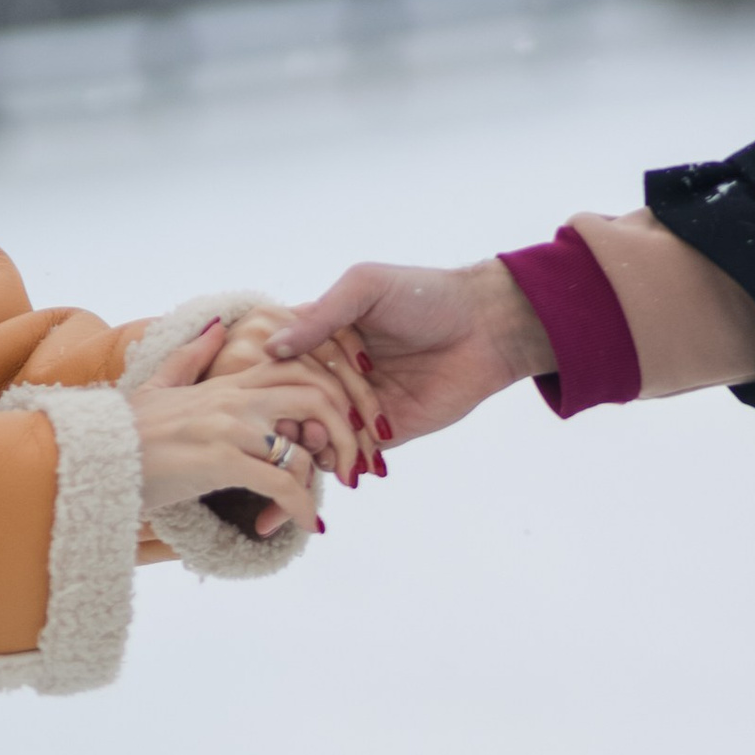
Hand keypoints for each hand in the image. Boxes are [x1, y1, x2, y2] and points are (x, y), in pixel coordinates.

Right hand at [130, 321, 363, 538]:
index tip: (343, 426)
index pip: (299, 370)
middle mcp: (235, 399)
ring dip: (319, 483)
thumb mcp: (159, 384)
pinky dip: (302, 508)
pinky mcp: (220, 462)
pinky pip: (282, 484)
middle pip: (317, 398)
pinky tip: (310, 526)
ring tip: (317, 509)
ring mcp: (229, 428)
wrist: (86, 460)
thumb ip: (193, 355)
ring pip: (302, 448)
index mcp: (227, 382)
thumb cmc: (123, 432)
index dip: (332, 394)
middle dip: (345, 432)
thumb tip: (220, 326)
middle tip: (352, 466)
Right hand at [267, 260, 550, 445]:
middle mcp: (332, 371)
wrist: (487, 326)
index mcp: (321, 335)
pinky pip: (351, 456)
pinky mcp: (383, 432)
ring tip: (320, 444)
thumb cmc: (426, 294)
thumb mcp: (367, 288)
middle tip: (299, 425)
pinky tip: (338, 466)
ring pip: (316, 435)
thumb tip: (270, 348)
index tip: (267, 392)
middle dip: (288, 421)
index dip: (269, 381)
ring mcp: (356, 404)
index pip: (277, 365)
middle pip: (290, 405)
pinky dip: (340, 465)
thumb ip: (321, 315)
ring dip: (311, 446)